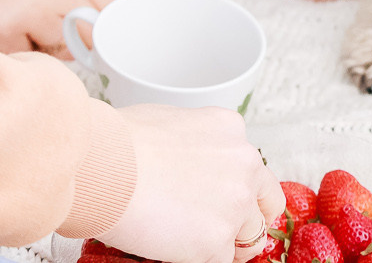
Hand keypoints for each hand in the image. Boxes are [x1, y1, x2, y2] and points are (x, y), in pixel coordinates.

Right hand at [0, 0, 118, 55]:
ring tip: (20, 25)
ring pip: (62, 50)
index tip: (107, 36)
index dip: (113, 25)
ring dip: (46, 47)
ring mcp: (31, 11)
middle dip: (82, 41)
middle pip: (94, 32)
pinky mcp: (3, 33)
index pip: (115, 3)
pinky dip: (15, 51)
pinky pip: (26, 57)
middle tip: (58, 36)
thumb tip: (95, 17)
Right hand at [98, 106, 283, 262]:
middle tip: (236, 234)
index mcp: (230, 130)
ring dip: (233, 246)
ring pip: (251, 236)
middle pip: (266, 199)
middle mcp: (243, 164)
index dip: (239, 186)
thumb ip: (188, 142)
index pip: (248, 164)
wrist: (105, 167)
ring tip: (208, 250)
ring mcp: (235, 204)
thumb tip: (175, 156)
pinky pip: (222, 260)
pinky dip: (204, 260)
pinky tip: (183, 255)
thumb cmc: (117, 143)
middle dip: (253, 217)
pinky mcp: (216, 241)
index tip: (228, 198)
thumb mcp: (167, 121)